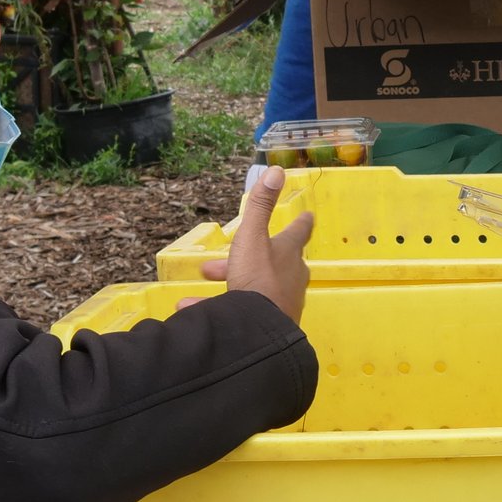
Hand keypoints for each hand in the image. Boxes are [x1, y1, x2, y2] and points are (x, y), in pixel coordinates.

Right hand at [205, 165, 315, 320]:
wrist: (259, 331)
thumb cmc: (257, 278)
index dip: (301, 223)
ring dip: (228, 282)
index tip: (308, 216)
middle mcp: (290, 276)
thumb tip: (276, 170)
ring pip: (254, 286)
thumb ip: (260, 205)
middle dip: (242, 258)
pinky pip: (245, 309)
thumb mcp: (252, 237)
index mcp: (288, 253)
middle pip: (269, 261)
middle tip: (213, 264)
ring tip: (203, 285)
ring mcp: (282, 301)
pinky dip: (221, 307)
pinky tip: (193, 310)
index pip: (297, 232)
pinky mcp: (270, 323)